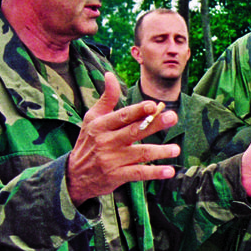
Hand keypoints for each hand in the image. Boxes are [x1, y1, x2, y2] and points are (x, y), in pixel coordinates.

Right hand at [66, 73, 180, 204]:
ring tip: (176, 149)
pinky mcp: (117, 176)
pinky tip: (169, 171)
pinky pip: (138, 173)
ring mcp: (112, 160)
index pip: (122, 116)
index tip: (153, 105)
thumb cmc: (88, 142)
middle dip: (154, 124)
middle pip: (134, 131)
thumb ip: (107, 98)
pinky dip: (154, 173)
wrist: (74, 175)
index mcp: (101, 125)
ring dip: (159, 151)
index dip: (138, 111)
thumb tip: (110, 75)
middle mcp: (106, 142)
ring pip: (139, 154)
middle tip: (173, 117)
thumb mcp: (92, 119)